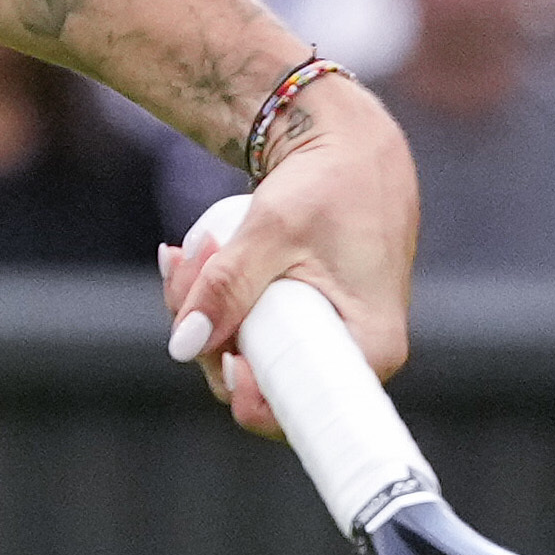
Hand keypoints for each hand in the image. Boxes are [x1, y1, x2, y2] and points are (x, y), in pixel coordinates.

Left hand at [156, 82, 417, 442]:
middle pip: (260, 380)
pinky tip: (192, 256)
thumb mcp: (273, 230)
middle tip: (190, 265)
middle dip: (208, 331)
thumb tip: (184, 344)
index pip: (305, 410)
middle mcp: (351, 353)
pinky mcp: (300, 318)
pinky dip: (214, 294)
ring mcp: (322, 337)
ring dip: (202, 304)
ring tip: (194, 248)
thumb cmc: (331, 183)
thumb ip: (227, 285)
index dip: (250, 397)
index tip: (221, 353)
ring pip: (244, 350)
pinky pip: (248, 325)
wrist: (349, 144)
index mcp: (370, 347)